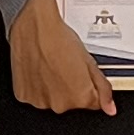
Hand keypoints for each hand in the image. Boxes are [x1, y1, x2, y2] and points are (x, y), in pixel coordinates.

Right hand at [7, 0, 116, 115]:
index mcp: (80, 98)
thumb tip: (110, 107)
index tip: (81, 74)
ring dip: (53, 88)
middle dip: (71, 88)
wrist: (35, 27)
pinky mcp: (23, 96)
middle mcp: (60, 105)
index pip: (93, 103)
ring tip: (50, 66)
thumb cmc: (60, 39)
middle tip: (65, 67)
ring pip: (52, 100)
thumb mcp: (90, 61)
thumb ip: (103, 88)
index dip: (88, 86)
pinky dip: (37, 87)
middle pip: (71, 103)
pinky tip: (39, 70)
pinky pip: (35, 96)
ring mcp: (40, 102)